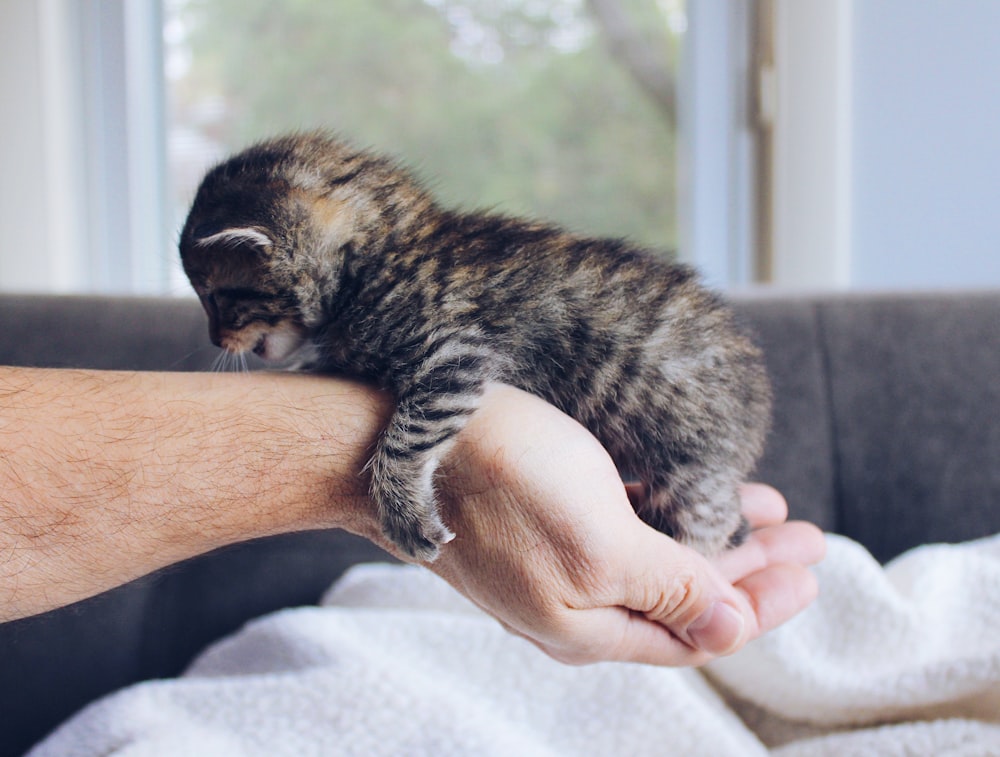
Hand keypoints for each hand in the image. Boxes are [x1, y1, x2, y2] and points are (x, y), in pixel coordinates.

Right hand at [428, 384, 825, 665]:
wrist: (397, 440)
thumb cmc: (501, 482)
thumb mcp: (600, 543)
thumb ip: (671, 589)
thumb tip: (735, 628)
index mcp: (589, 625)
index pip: (697, 632)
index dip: (758, 605)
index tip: (810, 571)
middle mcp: (576, 603)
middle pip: (683, 599)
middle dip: (749, 571)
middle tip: (808, 541)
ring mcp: (558, 560)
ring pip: (659, 561)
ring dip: (717, 537)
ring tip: (771, 514)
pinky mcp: (545, 520)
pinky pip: (627, 527)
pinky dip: (674, 512)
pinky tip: (702, 490)